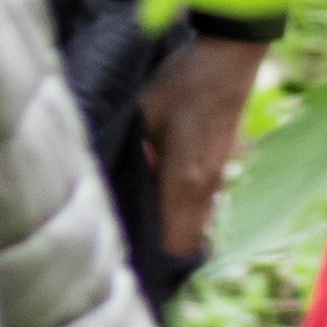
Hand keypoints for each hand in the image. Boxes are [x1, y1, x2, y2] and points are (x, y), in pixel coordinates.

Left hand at [144, 31, 268, 259]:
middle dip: (159, 254)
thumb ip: (125, 148)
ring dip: (170, 234)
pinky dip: (180, 216)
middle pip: (184, 243)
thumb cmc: (181, 84)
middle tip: (123, 257)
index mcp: (184, 182)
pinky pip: (199, 207)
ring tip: (134, 236)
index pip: (173, 244)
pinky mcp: (218, 167)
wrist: (227, 60)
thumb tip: (99, 173)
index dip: (153, 261)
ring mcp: (215, 179)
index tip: (123, 265)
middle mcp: (204, 190)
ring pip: (193, 225)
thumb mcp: (142, 112)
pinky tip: (153, 205)